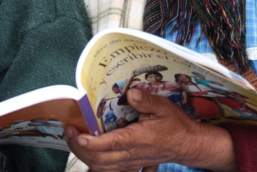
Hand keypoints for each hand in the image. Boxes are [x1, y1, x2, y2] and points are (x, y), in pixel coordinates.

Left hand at [64, 89, 235, 170]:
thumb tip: (129, 92)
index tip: (76, 133)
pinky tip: (90, 156)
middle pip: (98, 160)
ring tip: (75, 141)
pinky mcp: (132, 166)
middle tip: (69, 132)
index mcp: (135, 140)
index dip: (88, 142)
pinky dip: (97, 166)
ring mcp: (130, 163)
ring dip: (85, 157)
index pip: (107, 144)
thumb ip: (145, 100)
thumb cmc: (175, 125)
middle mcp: (130, 155)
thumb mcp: (163, 107)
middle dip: (78, 148)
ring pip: (101, 168)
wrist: (188, 145)